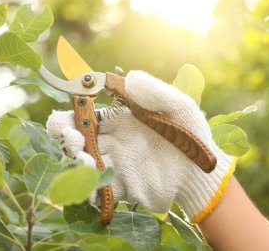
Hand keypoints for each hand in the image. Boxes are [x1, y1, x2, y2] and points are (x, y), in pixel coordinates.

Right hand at [46, 70, 234, 222]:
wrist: (203, 172)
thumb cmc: (192, 134)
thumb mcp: (179, 106)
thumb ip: (156, 92)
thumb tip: (129, 77)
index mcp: (120, 119)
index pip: (86, 112)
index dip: (72, 108)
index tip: (71, 105)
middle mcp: (113, 142)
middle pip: (76, 137)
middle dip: (65, 135)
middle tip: (72, 138)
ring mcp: (117, 165)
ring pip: (84, 163)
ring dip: (77, 162)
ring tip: (85, 161)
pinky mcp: (124, 187)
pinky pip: (100, 190)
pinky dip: (91, 189)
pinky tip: (94, 186)